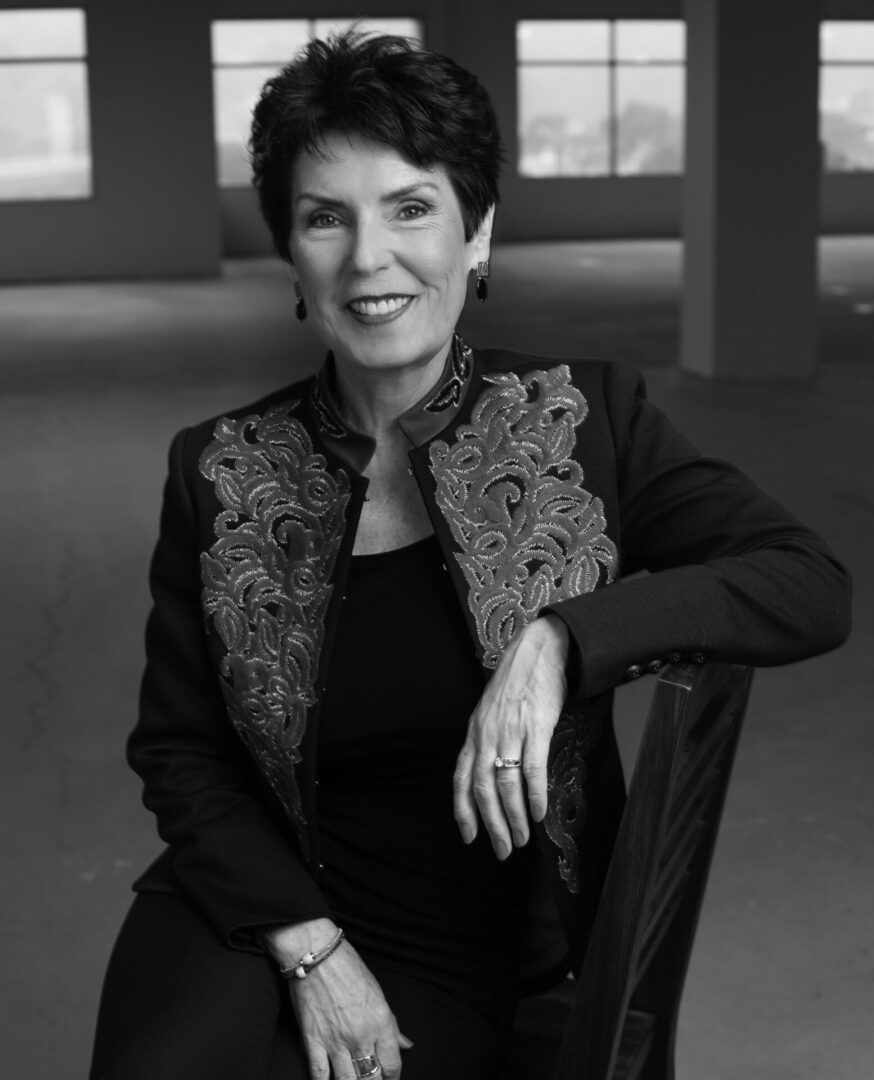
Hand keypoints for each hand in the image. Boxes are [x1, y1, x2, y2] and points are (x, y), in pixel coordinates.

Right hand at [266, 921, 411, 1079]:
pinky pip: (319, 1076)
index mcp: (381, 1021)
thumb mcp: (378, 993)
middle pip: (372, 1079)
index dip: (393, 1077)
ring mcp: (336, 1041)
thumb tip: (406, 1045)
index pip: (393, 1065)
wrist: (315, 954)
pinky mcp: (313, 1042)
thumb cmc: (348, 967)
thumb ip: (392, 1025)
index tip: (390, 1079)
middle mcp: (361, 1036)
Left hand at [453, 615, 568, 858]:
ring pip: (506, 784)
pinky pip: (532, 768)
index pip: (461, 778)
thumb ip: (487, 741)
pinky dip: (534, 795)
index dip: (463, 810)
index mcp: (474, 733)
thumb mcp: (490, 711)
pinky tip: (538, 814)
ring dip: (513, 817)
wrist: (538, 651)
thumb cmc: (515, 682)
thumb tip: (491, 776)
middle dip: (491, 824)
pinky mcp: (535, 727)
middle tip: (502, 850)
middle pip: (482, 788)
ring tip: (522, 839)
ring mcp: (510, 731)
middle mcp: (487, 735)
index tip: (468, 836)